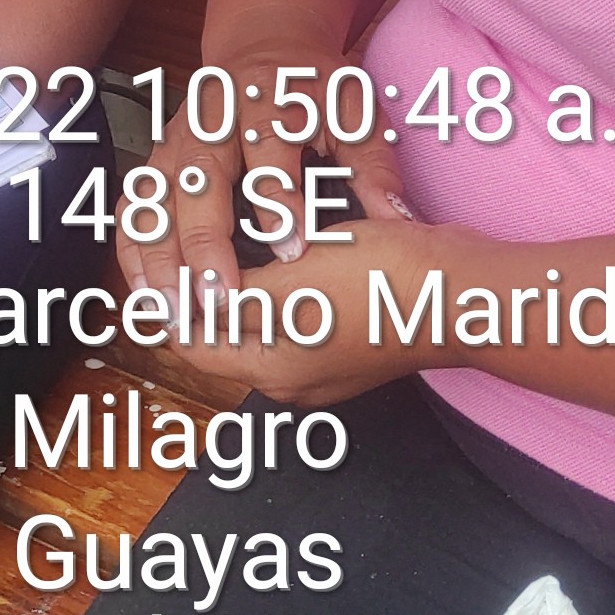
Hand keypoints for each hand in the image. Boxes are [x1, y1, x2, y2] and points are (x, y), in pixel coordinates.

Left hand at [125, 216, 465, 407]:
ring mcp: (327, 358)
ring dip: (240, 285)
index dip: (168, 303)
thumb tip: (182, 304)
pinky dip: (279, 284)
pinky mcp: (353, 334)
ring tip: (223, 241)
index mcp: (274, 370)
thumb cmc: (386, 285)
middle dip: (203, 293)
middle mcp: (295, 373)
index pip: (193, 343)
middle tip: (183, 244)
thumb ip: (232, 298)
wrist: (463, 288)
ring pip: (261, 318)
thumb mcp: (291, 288)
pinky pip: (298, 309)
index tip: (151, 263)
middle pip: (224, 334)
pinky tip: (278, 247)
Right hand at [126, 46, 415, 305]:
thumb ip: (375, 167)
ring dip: (160, 255)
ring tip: (175, 311)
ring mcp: (177, 137)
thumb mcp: (356, 115)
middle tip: (220, 299)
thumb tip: (397, 221)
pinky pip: (134, 204)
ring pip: (156, 195)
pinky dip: (133, 249)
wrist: (268, 50)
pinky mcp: (158, 157)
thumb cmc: (317, 92)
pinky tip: (146, 291)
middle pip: (199, 178)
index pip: (268, 154)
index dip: (279, 203)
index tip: (292, 250)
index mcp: (269, 100)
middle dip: (205, 241)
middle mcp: (214, 117)